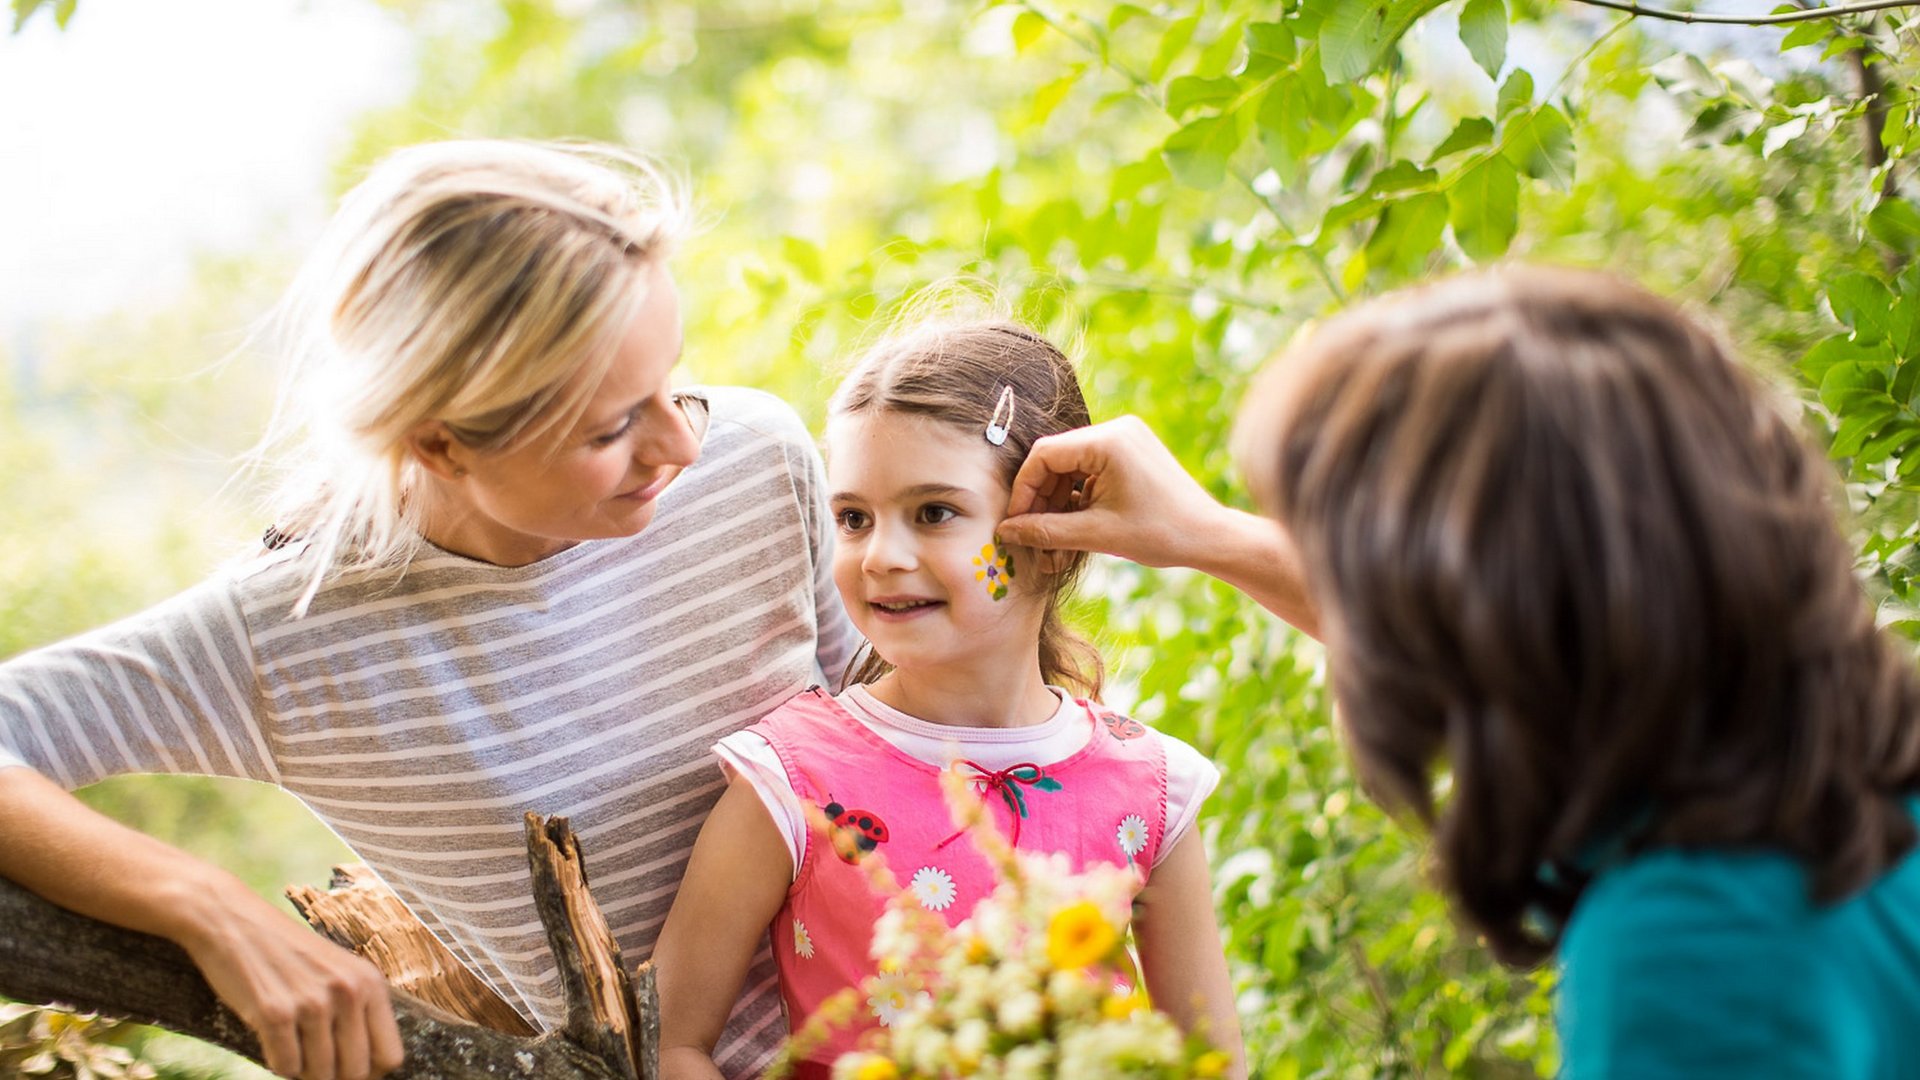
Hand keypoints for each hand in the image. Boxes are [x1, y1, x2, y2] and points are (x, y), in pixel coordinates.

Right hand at [173, 879, 404, 1079]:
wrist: (233, 921)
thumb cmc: (286, 953)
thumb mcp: (338, 971)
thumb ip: (357, 1011)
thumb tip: (366, 1070)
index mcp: (370, 982)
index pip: (390, 1056)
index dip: (370, 1072)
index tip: (348, 1068)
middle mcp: (348, 992)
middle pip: (355, 1072)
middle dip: (334, 1076)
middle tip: (314, 1059)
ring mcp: (313, 1003)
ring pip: (319, 1075)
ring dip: (303, 1070)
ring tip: (292, 1042)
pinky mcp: (276, 1013)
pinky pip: (284, 1068)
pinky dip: (277, 1062)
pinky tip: (272, 1037)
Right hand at [999, 415, 1229, 567]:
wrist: (1210, 537)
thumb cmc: (1161, 534)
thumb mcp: (1096, 534)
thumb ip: (1046, 531)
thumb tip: (1006, 531)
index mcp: (1108, 441)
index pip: (1044, 455)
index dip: (1024, 490)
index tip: (1016, 523)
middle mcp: (1117, 430)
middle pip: (1057, 461)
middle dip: (1041, 500)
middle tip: (1032, 537)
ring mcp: (1126, 439)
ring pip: (1072, 468)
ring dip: (1059, 504)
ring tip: (1053, 544)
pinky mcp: (1132, 453)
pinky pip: (1092, 471)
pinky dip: (1079, 499)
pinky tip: (1074, 530)